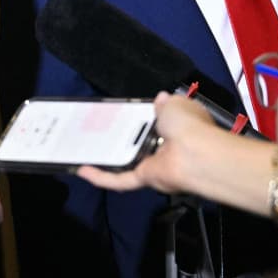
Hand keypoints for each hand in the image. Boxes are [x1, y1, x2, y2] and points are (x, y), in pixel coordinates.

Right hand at [77, 92, 214, 193]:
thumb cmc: (188, 125)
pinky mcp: (144, 178)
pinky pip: (120, 180)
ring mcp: (155, 164)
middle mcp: (166, 147)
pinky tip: (82, 170)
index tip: (124, 110)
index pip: (159, 121)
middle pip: (140, 142)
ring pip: (127, 162)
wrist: (194, 153)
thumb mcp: (176, 103)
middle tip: (98, 127)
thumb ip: (165, 102)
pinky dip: (101, 177)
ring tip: (85, 147)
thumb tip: (160, 97)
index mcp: (178, 127)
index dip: (144, 116)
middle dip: (122, 136)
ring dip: (108, 158)